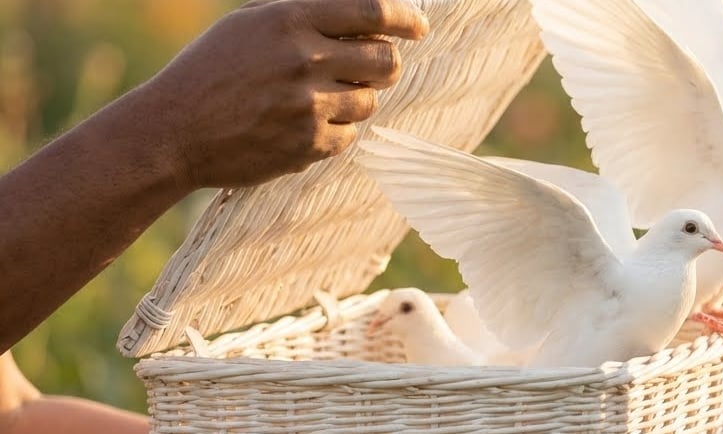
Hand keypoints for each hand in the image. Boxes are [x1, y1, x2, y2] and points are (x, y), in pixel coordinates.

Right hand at [123, 0, 429, 188]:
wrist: (173, 131)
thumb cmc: (210, 71)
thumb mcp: (249, 24)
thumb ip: (303, 14)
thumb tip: (360, 15)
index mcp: (289, 19)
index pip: (372, 12)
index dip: (405, 19)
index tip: (419, 27)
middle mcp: (304, 59)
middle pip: (386, 60)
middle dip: (387, 64)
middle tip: (375, 69)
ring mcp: (308, 104)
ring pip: (370, 101)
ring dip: (356, 99)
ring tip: (318, 99)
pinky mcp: (308, 144)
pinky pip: (349, 135)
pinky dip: (335, 131)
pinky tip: (303, 125)